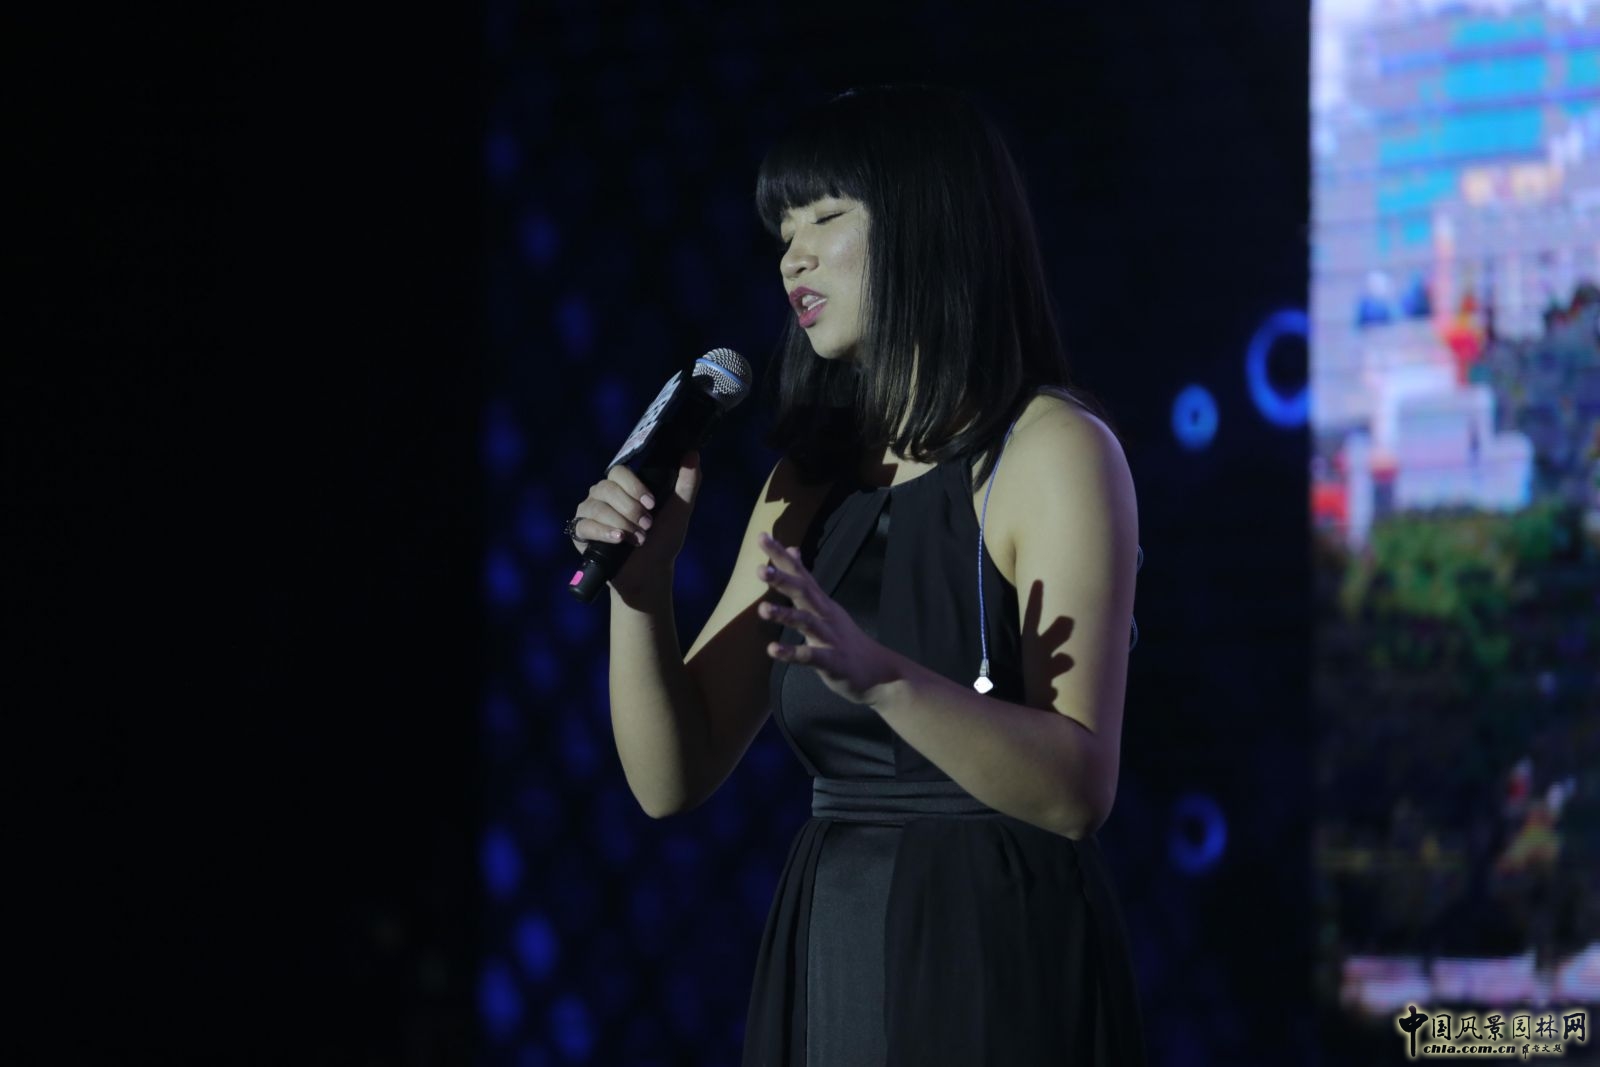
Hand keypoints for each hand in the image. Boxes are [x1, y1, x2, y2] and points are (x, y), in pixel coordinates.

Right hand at [568, 452, 702, 593]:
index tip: (652, 504)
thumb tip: (692, 454)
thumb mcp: (680, 510)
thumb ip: (688, 482)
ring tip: (637, 539)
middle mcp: (602, 495)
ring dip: (621, 523)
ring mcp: (589, 512)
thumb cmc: (664, 539)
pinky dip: (603, 532)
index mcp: (623, 486)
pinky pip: (584, 525)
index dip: (634, 486)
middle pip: (607, 488)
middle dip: (630, 509)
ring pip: (597, 507)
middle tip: (647, 525)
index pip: (619, 472)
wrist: (650, 571)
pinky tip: (618, 540)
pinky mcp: (580, 532)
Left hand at [756, 531, 905, 705]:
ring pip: (807, 622)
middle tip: (760, 569)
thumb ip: (806, 582)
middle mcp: (826, 615)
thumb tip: (793, 550)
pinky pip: (810, 656)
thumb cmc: (846, 639)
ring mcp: (830, 638)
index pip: (800, 573)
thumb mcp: (826, 607)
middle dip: (782, 580)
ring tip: (762, 609)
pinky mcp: (832, 661)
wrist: (881, 672)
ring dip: (785, 615)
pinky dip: (791, 653)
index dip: (781, 556)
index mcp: (822, 603)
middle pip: (804, 592)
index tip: (762, 537)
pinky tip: (772, 650)